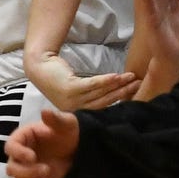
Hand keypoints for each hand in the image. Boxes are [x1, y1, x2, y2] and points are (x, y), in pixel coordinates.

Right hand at [4, 109, 79, 177]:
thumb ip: (55, 119)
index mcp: (23, 139)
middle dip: (27, 172)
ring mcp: (27, 171)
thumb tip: (44, 111)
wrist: (78, 149)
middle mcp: (21, 156)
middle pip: (11, 169)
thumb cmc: (67, 133)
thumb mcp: (65, 123)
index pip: (10, 147)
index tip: (32, 157)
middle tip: (46, 169)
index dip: (18, 153)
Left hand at [23, 47, 138, 111]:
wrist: (39, 65)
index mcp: (77, 112)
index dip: (119, 100)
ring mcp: (71, 100)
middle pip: (104, 101)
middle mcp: (74, 109)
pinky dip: (105, 81)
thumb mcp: (77, 89)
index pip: (103, 108)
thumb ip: (93, 94)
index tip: (135, 93)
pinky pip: (92, 85)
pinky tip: (117, 76)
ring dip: (118, 84)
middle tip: (139, 85)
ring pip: (100, 93)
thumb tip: (115, 93)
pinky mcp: (70, 88)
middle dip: (123, 93)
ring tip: (131, 77)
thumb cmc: (59, 76)